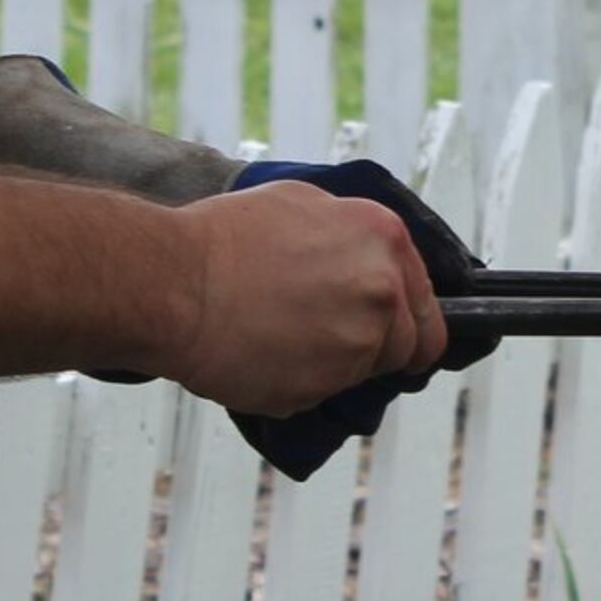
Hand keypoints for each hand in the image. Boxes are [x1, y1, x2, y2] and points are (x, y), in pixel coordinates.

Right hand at [160, 179, 448, 416]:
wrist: (173, 282)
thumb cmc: (222, 238)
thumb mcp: (300, 204)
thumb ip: (351, 235)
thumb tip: (371, 260)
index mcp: (385, 238)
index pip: (427, 306)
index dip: (405, 324)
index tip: (388, 336)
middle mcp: (384, 290)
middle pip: (407, 347)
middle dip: (373, 350)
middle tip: (322, 340)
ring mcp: (359, 342)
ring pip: (363, 374)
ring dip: (334, 367)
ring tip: (280, 341)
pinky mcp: (326, 386)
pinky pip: (323, 397)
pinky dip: (299, 386)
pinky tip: (262, 358)